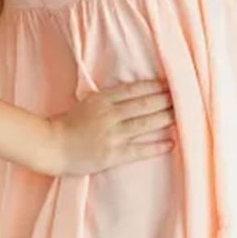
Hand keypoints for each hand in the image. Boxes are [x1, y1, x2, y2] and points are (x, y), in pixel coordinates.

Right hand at [44, 78, 175, 176]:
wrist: (51, 145)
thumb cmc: (69, 122)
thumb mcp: (89, 101)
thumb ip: (110, 97)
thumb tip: (136, 92)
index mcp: (104, 99)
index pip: (136, 89)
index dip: (156, 86)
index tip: (171, 83)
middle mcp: (110, 114)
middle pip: (145, 104)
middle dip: (166, 99)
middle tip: (184, 96)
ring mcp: (112, 134)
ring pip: (145, 123)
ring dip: (166, 118)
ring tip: (182, 114)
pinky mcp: (112, 154)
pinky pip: (139, 149)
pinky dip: (156, 146)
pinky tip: (171, 142)